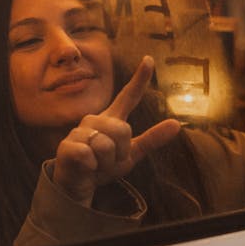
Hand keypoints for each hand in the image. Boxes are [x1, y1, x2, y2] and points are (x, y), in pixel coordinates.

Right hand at [51, 56, 180, 204]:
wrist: (77, 185)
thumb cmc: (103, 166)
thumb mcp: (131, 155)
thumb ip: (151, 139)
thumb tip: (177, 124)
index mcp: (112, 120)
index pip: (128, 96)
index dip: (140, 78)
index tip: (149, 60)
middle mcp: (95, 119)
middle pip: (122, 129)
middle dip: (119, 151)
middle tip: (108, 161)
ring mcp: (79, 131)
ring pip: (105, 145)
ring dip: (105, 162)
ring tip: (95, 164)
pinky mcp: (67, 146)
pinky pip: (89, 155)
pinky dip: (91, 167)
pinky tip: (84, 167)